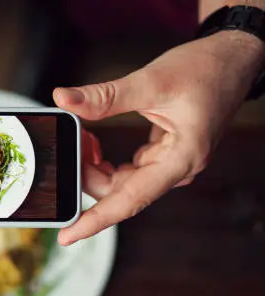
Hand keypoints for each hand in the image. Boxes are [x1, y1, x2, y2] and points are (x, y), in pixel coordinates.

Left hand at [54, 31, 264, 244]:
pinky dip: (106, 160)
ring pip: (121, 181)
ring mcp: (169, 164)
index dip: (96, 221)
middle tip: (68, 151)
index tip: (67, 236)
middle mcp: (175, 168)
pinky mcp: (162, 155)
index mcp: (181, 159)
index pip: (130, 200)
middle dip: (88, 177)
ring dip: (95, 167)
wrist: (232, 59)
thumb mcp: (150, 81)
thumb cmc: (204, 70)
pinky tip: (93, 144)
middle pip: (121, 192)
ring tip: (81, 140)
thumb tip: (64, 99)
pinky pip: (128, 169)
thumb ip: (104, 96)